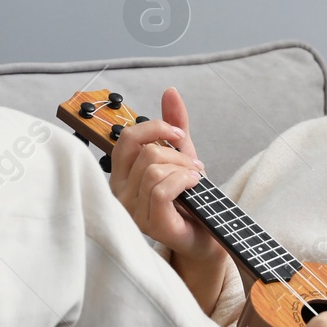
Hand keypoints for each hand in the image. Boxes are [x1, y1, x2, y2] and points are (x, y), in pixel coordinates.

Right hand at [108, 87, 225, 264]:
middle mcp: (120, 192)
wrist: (206, 235)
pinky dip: (184, 181)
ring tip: (195, 179)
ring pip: (154, 169)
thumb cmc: (190, 199)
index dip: (155, 128)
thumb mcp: (182, 156)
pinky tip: (194, 186)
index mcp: (122, 174)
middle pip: (145, 152)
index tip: (179, 135)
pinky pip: (162, 189)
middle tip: (193, 165)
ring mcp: (132, 210)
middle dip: (178, 153)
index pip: (126, 138)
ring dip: (184, 169)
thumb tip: (170, 91)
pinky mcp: (150, 224)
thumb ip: (175, 126)